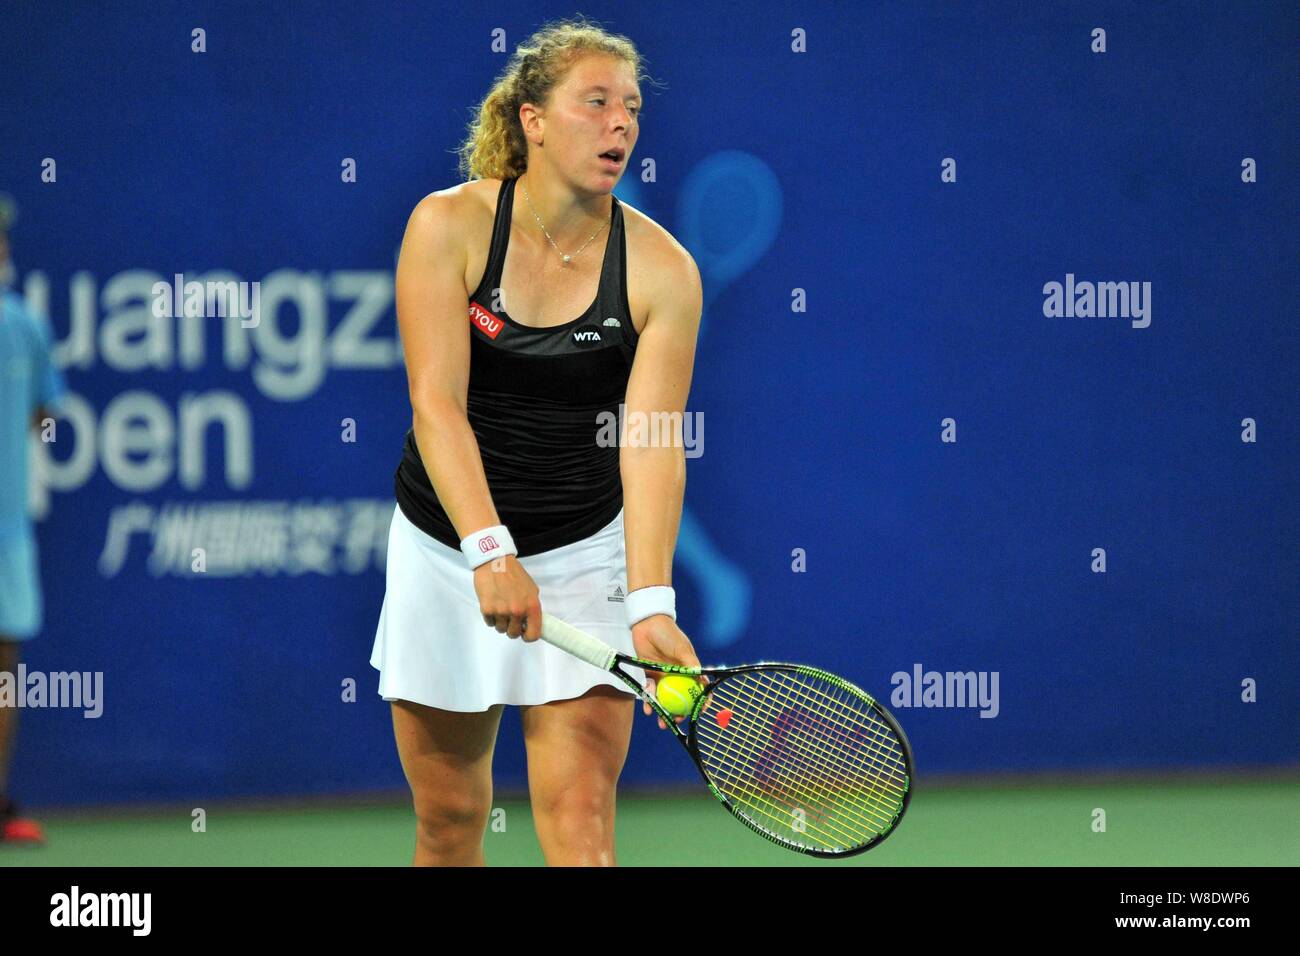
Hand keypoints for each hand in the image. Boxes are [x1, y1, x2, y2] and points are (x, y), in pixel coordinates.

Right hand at [473, 555, 542, 640]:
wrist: (495, 561)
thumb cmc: (514, 574)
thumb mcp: (531, 589)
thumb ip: (531, 607)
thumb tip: (530, 622)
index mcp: (532, 606)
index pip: (533, 634)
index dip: (529, 636)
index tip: (525, 633)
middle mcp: (517, 611)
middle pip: (514, 634)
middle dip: (512, 628)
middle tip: (510, 618)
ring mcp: (501, 611)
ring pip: (500, 629)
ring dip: (501, 622)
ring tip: (501, 607)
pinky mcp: (487, 609)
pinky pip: (490, 623)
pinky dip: (491, 617)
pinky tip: (493, 604)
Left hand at [632, 615, 703, 730]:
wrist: (647, 624)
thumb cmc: (668, 634)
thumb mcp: (681, 649)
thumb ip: (691, 664)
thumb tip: (703, 680)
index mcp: (689, 669)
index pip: (698, 688)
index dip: (701, 701)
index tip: (700, 712)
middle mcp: (677, 675)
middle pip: (681, 698)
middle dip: (680, 712)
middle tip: (676, 720)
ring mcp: (664, 677)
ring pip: (665, 699)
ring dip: (663, 712)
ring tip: (662, 723)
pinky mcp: (650, 675)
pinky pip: (650, 692)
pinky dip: (649, 700)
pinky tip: (648, 708)